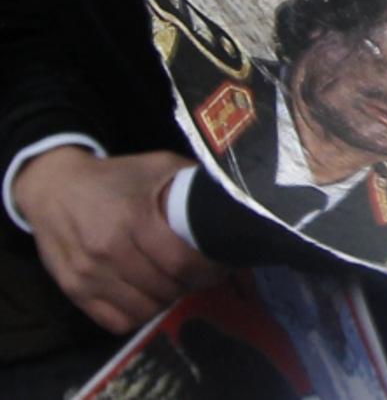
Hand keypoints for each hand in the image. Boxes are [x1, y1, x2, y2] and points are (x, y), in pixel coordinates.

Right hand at [13, 147, 223, 333]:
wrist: (54, 187)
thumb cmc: (114, 177)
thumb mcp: (156, 165)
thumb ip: (191, 181)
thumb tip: (232, 198)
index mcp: (133, 217)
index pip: (181, 262)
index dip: (207, 271)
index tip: (220, 266)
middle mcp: (108, 249)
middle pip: (165, 289)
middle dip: (192, 285)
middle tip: (202, 275)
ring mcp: (88, 273)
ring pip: (143, 309)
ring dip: (167, 301)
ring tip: (177, 285)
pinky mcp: (73, 290)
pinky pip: (115, 321)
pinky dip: (138, 315)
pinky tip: (148, 296)